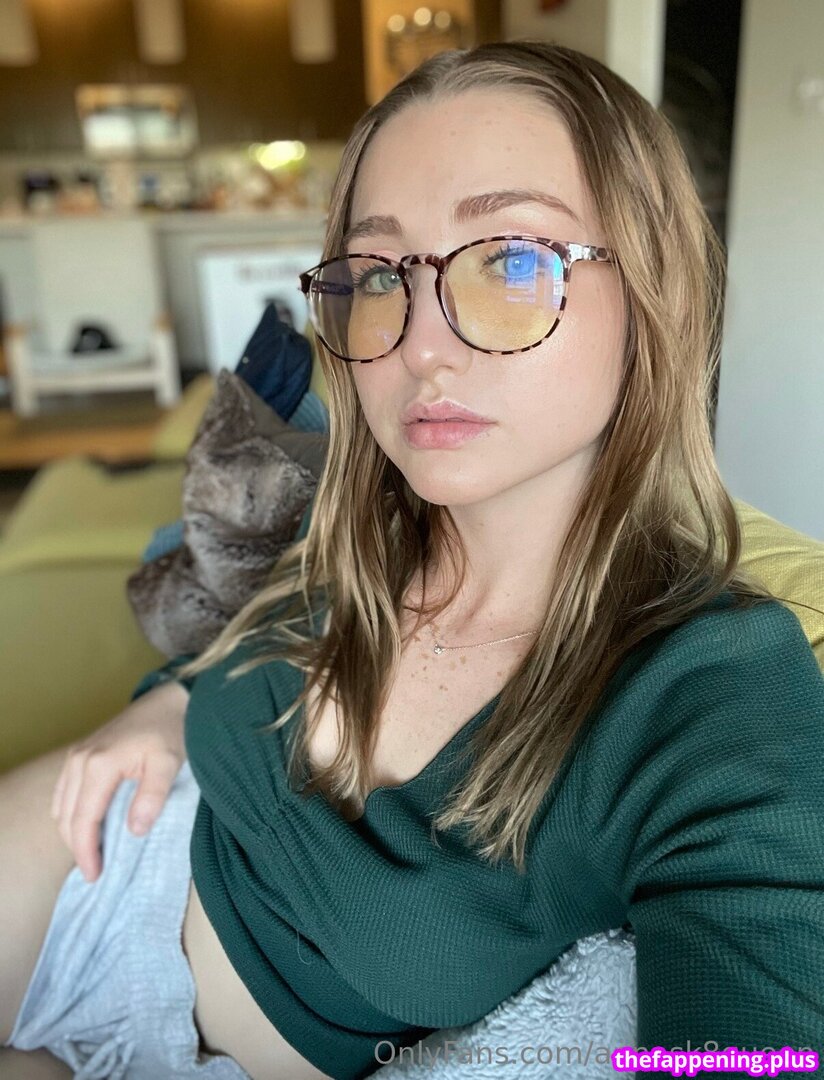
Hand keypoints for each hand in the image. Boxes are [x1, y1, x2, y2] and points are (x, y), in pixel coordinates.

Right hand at [49, 680, 190, 882]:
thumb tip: (134, 830)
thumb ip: (152, 796)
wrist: (168, 701)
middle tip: (96, 871)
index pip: (83, 820)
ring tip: (94, 852)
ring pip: (61, 806)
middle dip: (77, 847)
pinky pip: (64, 793)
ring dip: (72, 832)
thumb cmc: (171, 732)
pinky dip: (71, 814)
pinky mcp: (79, 754)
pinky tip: (88, 826)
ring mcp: (76, 756)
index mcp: (99, 765)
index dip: (86, 851)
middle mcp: (79, 760)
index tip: (95, 875)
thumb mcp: (169, 764)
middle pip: (66, 817)